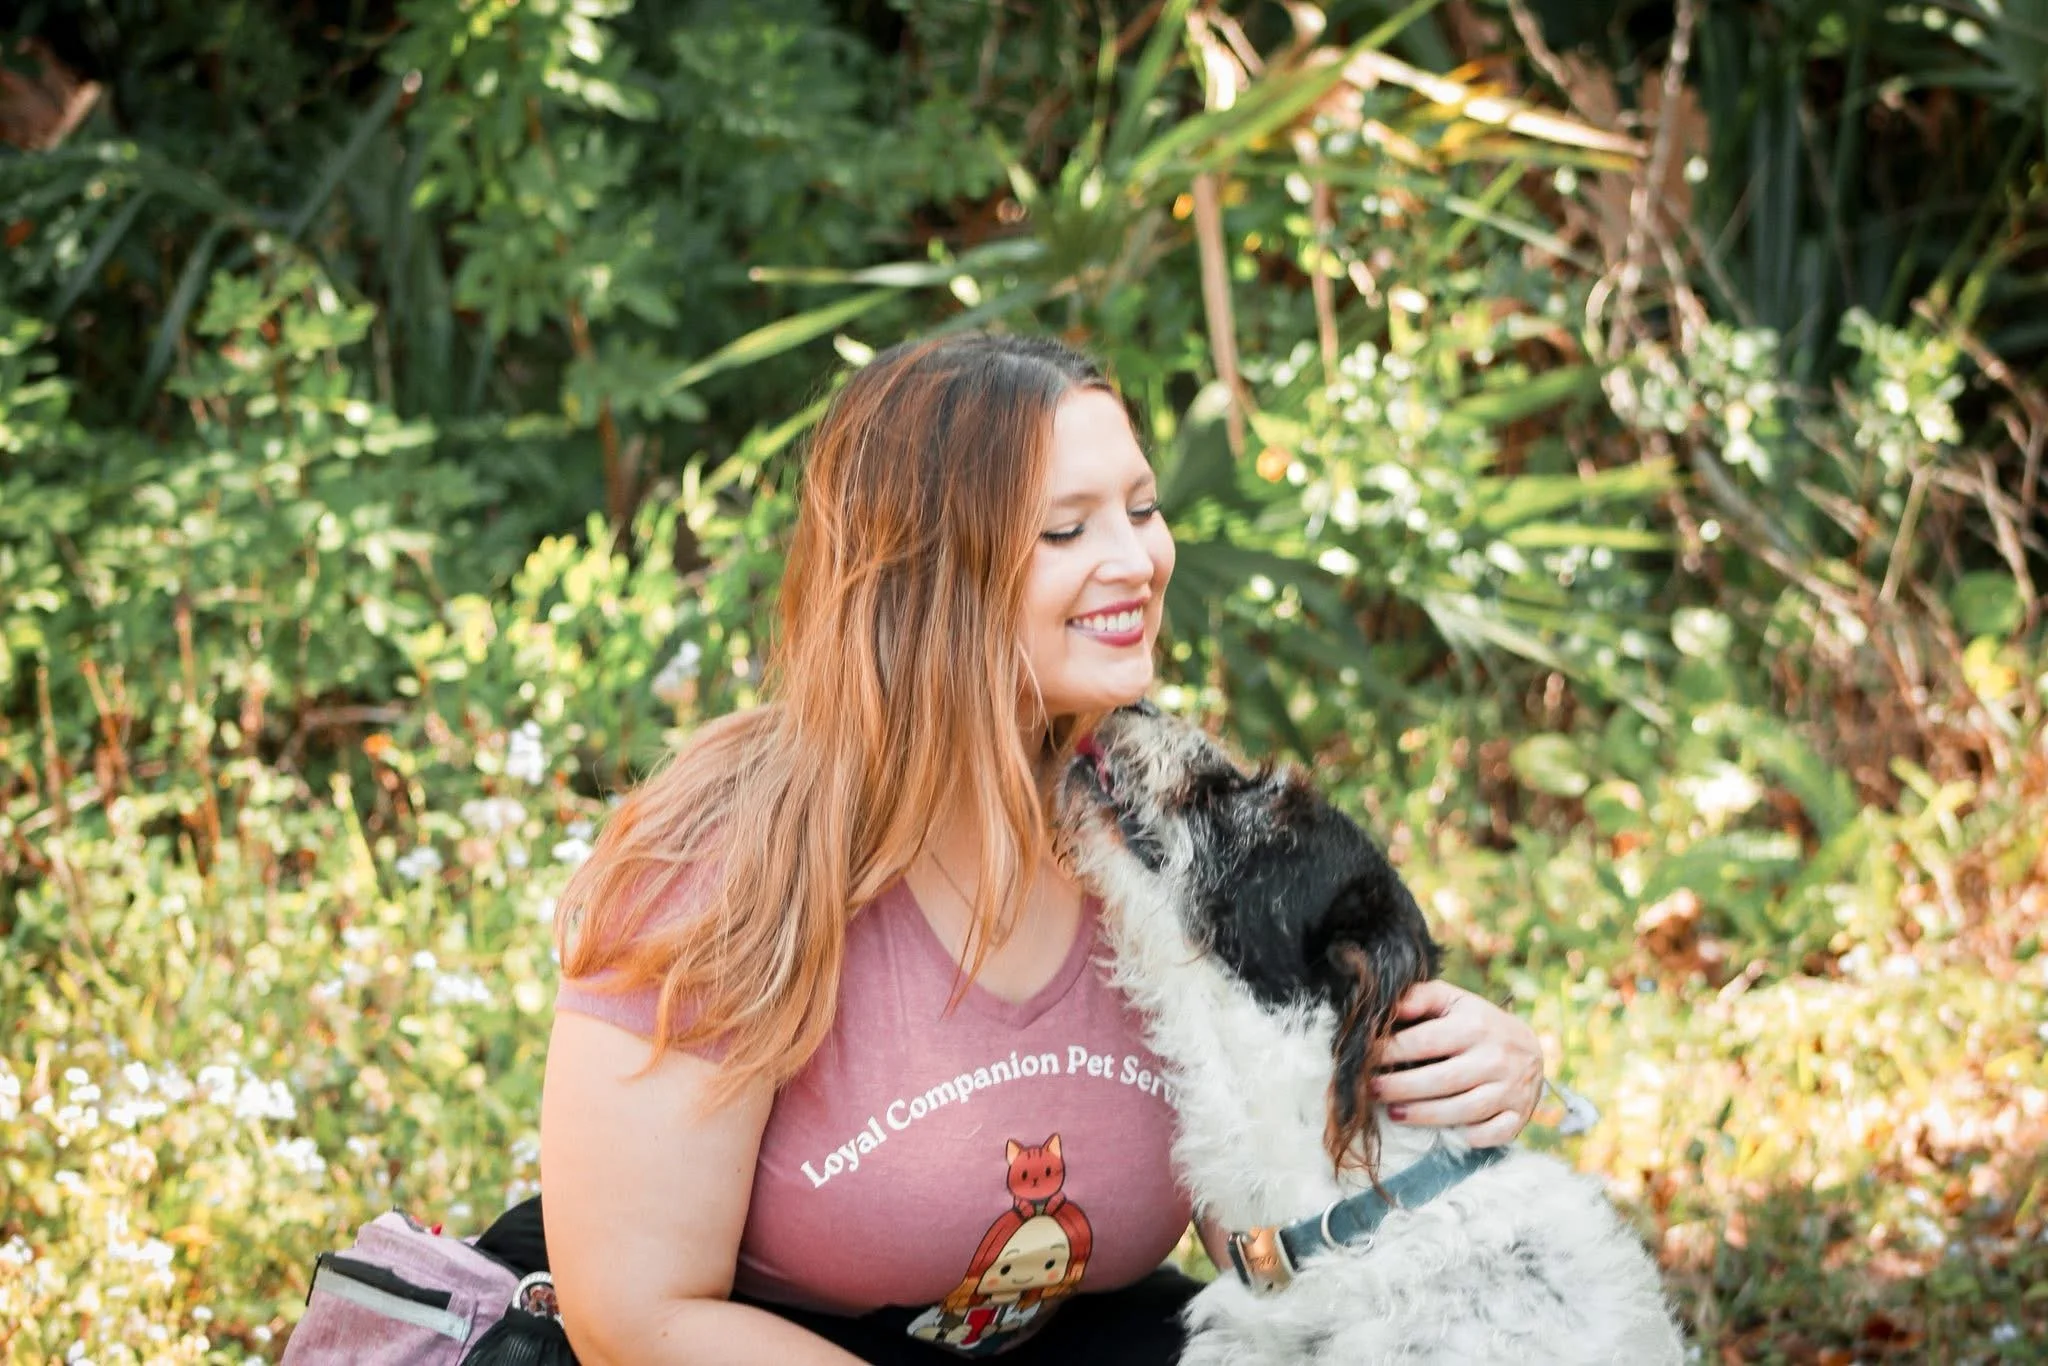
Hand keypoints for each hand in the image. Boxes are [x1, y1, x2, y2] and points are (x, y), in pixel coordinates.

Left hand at [1372, 980, 1542, 1147]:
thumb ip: (1420, 998)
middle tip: (1370, 1091)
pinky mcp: (1519, 1115)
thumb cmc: (1476, 1024)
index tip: (1364, 1058)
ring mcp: (1510, 1089)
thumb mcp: (1452, 1001)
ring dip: (1424, 1115)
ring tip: (1394, 1113)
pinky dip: (1470, 1136)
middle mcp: (1495, 1058)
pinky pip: (1493, 1133)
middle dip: (1400, 1088)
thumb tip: (1389, 1007)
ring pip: (1463, 1110)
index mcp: (1475, 1026)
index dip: (1390, 1051)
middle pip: (1441, 1080)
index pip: (1424, 1041)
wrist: (1530, 1048)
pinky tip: (1444, 1134)